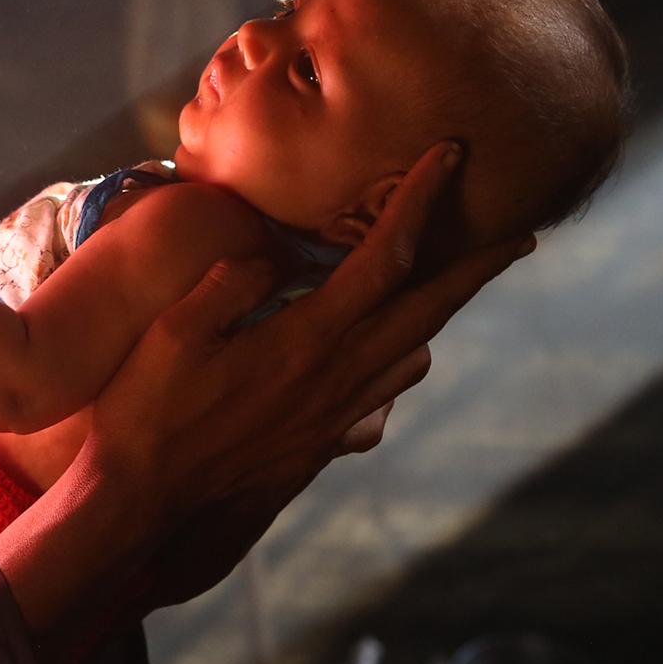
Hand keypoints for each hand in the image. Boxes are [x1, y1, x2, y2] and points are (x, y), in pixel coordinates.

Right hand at [88, 141, 531, 570]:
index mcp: (306, 341)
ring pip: (413, 357)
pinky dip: (398, 364)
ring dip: (438, 316)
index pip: (385, 258)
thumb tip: (270, 257)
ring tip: (441, 285)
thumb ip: (228, 284)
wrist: (143, 506)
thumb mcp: (172, 333)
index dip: (421, 201)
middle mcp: (336, 380)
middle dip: (477, 267)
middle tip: (519, 234)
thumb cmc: (146, 414)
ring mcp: (333, 419)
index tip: (449, 156)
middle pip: (429, 310)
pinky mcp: (320, 446)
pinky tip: (377, 356)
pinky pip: (382, 397)